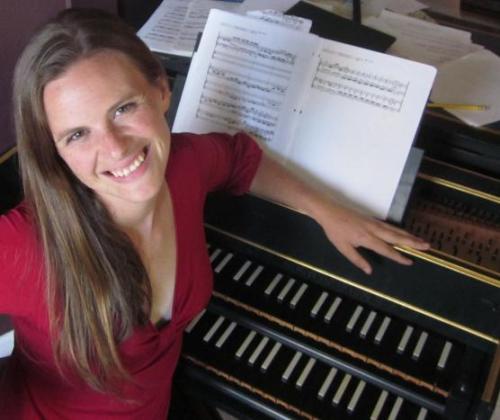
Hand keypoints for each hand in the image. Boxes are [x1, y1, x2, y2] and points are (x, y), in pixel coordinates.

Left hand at [315, 202, 429, 274]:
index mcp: (366, 238)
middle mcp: (373, 229)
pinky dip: (400, 230)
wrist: (329, 210)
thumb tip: (369, 271)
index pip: (386, 249)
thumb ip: (357, 259)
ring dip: (409, 235)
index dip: (398, 256)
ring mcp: (374, 222)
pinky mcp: (372, 219)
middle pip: (396, 237)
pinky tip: (405, 233)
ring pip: (395, 230)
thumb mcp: (343, 247)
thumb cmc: (334, 230)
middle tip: (427, 246)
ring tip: (422, 240)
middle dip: (412, 242)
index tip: (410, 262)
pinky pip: (389, 226)